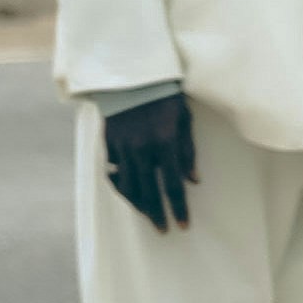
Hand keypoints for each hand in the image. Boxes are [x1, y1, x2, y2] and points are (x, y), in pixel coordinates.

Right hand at [100, 91, 195, 232]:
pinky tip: (126, 189)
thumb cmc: (164, 94)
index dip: (178, 208)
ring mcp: (123, 146)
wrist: (131, 72)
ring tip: (146, 215)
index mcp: (164, 143)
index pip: (173, 185)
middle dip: (157, 214)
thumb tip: (193, 180)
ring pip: (128, 185)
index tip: (183, 226)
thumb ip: (188, 151)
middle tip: (163, 230)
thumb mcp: (183, 118)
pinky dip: (120, 183)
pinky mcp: (109, 141)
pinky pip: (114, 170)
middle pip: (149, 191)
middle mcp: (142, 149)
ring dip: (137, 204)